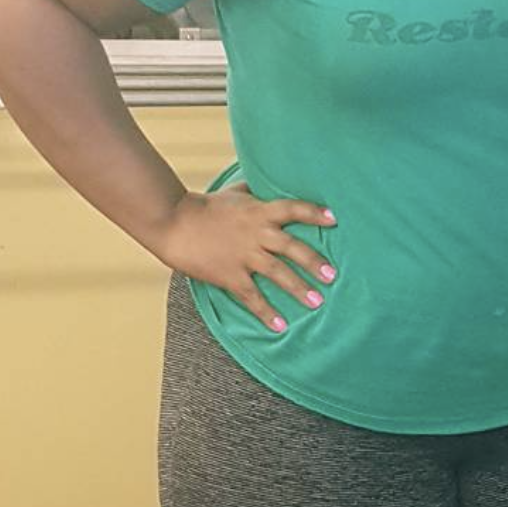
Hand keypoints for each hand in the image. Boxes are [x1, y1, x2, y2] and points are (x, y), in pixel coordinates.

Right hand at [147, 186, 336, 332]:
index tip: (335, 219)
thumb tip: (267, 180)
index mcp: (260, 211)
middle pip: (292, 247)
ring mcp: (244, 255)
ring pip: (277, 273)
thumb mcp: (235, 193)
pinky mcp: (229, 275)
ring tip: (317, 302)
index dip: (314, 213)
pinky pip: (251, 296)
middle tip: (333, 275)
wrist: (173, 222)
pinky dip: (266, 312)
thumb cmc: (204, 206)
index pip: (293, 209)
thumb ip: (255, 191)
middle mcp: (257, 233)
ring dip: (298, 288)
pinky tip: (280, 326)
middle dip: (314, 262)